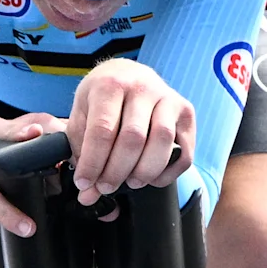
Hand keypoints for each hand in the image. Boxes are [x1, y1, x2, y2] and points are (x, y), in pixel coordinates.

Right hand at [0, 111, 66, 237]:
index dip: (61, 127)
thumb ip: (40, 155)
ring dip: (26, 169)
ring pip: (3, 161)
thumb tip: (78, 163)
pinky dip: (10, 214)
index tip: (82, 137)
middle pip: (22, 128)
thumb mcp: (11, 155)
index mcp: (9, 128)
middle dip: (43, 132)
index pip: (39, 120)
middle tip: (67, 143)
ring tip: (50, 183)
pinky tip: (25, 226)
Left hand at [63, 59, 194, 201]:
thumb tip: (88, 194)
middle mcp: (142, 87)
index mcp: (110, 85)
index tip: (84, 183)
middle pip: (134, 138)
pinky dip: (170, 172)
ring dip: (144, 171)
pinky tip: (152, 179)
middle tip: (105, 186)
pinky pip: (185, 150)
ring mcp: (168, 98)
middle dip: (117, 171)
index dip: (93, 163)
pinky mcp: (186, 112)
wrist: (127, 73)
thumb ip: (80, 153)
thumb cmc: (101, 98)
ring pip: (162, 142)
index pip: (103, 130)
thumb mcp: (81, 116)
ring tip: (130, 182)